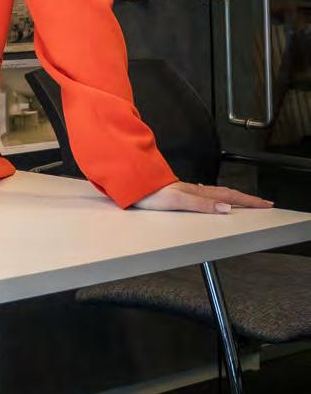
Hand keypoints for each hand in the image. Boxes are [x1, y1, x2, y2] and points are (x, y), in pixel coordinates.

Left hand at [133, 180, 273, 213]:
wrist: (129, 185)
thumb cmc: (149, 193)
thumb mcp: (177, 201)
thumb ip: (202, 204)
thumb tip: (227, 208)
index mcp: (197, 193)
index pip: (229, 196)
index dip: (248, 200)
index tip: (265, 203)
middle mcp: (193, 190)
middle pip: (225, 193)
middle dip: (245, 198)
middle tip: (262, 202)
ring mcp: (186, 191)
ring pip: (215, 193)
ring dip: (232, 197)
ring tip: (243, 200)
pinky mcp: (177, 194)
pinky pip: (203, 194)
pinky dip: (214, 197)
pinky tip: (208, 198)